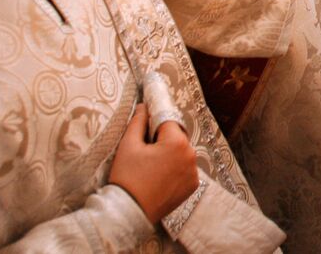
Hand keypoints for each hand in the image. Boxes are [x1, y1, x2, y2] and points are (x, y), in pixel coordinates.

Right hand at [108, 106, 198, 225]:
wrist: (128, 212)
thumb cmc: (126, 177)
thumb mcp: (128, 145)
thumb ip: (138, 122)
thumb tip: (144, 107)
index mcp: (177, 142)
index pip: (168, 121)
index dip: (155, 121)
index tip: (146, 122)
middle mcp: (191, 155)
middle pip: (177, 137)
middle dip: (163, 139)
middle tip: (145, 150)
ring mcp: (194, 172)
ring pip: (181, 153)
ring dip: (170, 154)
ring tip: (151, 166)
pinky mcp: (192, 186)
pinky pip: (185, 169)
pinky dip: (175, 169)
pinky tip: (159, 176)